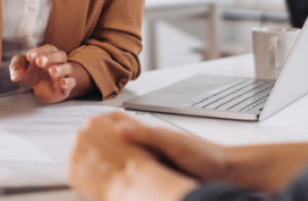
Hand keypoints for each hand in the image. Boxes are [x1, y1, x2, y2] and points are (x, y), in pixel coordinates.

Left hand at [10, 44, 77, 102]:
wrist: (40, 89)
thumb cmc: (32, 74)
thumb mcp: (21, 68)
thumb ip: (16, 67)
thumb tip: (15, 76)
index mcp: (49, 54)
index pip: (48, 48)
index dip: (39, 51)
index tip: (29, 56)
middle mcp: (59, 62)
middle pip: (60, 55)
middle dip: (50, 57)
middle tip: (39, 61)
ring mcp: (64, 74)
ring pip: (67, 68)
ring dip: (60, 69)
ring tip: (51, 71)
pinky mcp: (66, 87)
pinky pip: (71, 82)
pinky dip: (68, 82)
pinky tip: (62, 82)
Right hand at [69, 113, 197, 200]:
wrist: (227, 173)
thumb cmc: (206, 155)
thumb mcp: (172, 143)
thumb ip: (146, 135)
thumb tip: (118, 127)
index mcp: (150, 134)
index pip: (120, 122)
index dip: (102, 123)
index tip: (84, 126)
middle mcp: (150, 146)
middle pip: (118, 143)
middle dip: (100, 145)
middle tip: (79, 148)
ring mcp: (154, 162)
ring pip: (124, 161)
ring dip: (110, 163)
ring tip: (90, 167)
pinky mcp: (159, 177)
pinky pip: (135, 176)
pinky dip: (123, 179)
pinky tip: (116, 185)